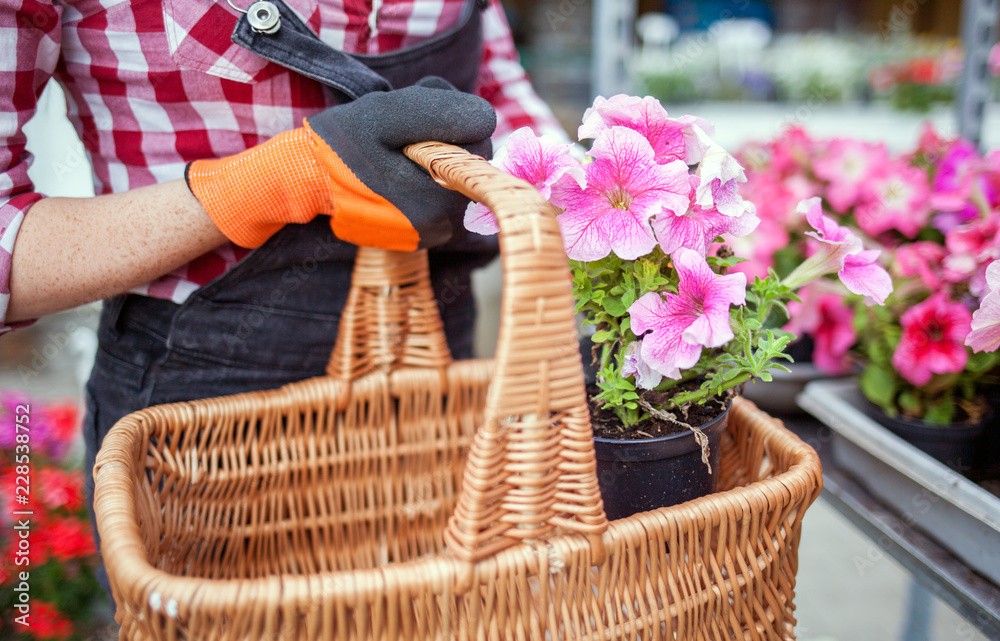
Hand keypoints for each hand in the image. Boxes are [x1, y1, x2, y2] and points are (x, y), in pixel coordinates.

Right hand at [185, 77, 495, 249]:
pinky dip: (426, 183)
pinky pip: (443, 198)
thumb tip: (487, 120)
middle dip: (444, 143)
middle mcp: (443, 223)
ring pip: (457, 180)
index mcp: (437, 195)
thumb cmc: (344, 142)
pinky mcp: (425, 237)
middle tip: (399, 140)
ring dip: (433, 163)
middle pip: (470, 163)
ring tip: (392, 159)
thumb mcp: (387, 112)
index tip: (411, 125)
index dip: (451, 120)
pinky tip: (394, 179)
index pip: (479, 139)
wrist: (308, 180)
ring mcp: (434, 234)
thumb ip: (440, 110)